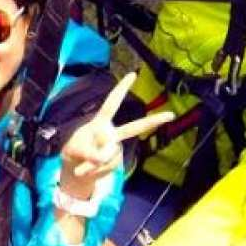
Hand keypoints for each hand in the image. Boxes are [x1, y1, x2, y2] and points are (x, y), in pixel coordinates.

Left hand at [58, 71, 172, 192]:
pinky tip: (89, 170)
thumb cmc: (74, 148)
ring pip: (108, 157)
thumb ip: (88, 153)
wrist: (75, 166)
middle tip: (171, 114)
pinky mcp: (116, 161)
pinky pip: (107, 168)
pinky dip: (95, 172)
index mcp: (101, 122)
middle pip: (135, 128)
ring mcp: (116, 148)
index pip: (111, 104)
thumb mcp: (75, 149)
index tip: (133, 74)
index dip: (121, 89)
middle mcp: (112, 133)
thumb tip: (102, 159)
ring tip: (81, 166)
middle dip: (154, 121)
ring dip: (92, 165)